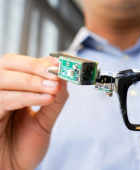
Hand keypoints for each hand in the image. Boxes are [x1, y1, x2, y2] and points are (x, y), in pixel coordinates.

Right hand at [0, 54, 67, 169]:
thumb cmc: (23, 147)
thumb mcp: (45, 120)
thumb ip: (56, 98)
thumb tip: (65, 77)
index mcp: (13, 88)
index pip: (22, 64)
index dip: (40, 61)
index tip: (60, 63)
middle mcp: (0, 90)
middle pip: (9, 63)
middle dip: (35, 66)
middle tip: (56, 72)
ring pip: (5, 78)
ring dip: (33, 81)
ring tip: (53, 88)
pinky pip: (3, 99)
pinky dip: (26, 96)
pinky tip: (45, 98)